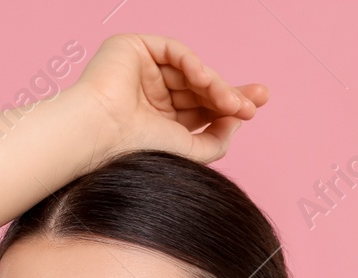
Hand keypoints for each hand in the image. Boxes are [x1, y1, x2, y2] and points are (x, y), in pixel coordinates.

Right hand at [68, 33, 269, 165]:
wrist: (103, 132)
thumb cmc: (139, 148)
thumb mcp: (191, 150)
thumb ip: (218, 139)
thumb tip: (238, 120)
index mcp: (162, 117)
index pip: (202, 106)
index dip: (229, 104)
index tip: (254, 109)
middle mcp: (153, 93)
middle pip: (201, 87)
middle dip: (229, 93)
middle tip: (252, 103)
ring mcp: (143, 70)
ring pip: (191, 71)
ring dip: (216, 85)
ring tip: (231, 102)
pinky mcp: (134, 48)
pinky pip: (174, 51)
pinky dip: (193, 63)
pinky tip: (205, 80)